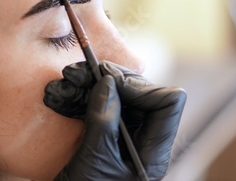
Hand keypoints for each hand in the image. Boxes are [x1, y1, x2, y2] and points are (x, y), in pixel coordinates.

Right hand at [45, 61, 186, 180]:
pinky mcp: (109, 137)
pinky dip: (85, 97)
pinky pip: (103, 106)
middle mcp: (145, 142)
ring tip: (69, 80)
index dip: (141, 87)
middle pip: (143, 94)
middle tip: (81, 73)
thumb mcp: (93, 162)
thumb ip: (103, 121)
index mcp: (152, 153)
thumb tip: (109, 82)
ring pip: (121, 96)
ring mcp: (127, 138)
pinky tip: (66, 95)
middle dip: (113, 80)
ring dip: (94, 85)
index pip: (168, 103)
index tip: (109, 84)